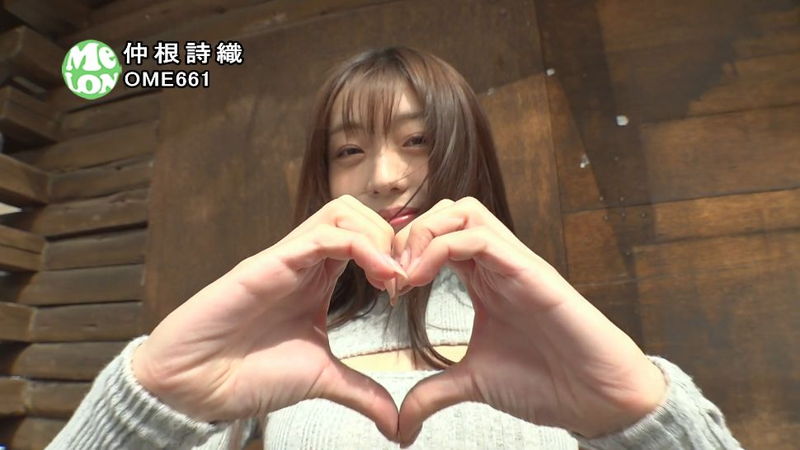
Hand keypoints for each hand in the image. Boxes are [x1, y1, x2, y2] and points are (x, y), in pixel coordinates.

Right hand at [132, 195, 407, 440]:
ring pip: (341, 211)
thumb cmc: (249, 374)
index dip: (395, 253)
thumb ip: (360, 391)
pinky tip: (382, 277)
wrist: (196, 387)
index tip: (411, 288)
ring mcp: (286, 258)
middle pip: (357, 212)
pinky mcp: (270, 262)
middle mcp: (303, 261)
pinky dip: (363, 247)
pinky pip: (324, 235)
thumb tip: (396, 424)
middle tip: (406, 279)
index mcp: (316, 278)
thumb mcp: (321, 379)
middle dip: (392, 237)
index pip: (363, 237)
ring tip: (393, 277)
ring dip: (378, 236)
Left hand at [390, 197, 666, 444]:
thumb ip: (435, 393)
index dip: (404, 250)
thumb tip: (402, 423)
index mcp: (485, 279)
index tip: (385, 286)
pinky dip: (442, 247)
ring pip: (464, 211)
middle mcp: (498, 263)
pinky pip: (483, 237)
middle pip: (448, 211)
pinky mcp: (532, 272)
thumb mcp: (474, 383)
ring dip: (425, 232)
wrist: (598, 398)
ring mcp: (516, 263)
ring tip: (405, 272)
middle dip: (410, 233)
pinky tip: (421, 278)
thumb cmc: (547, 382)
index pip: (440, 236)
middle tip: (390, 274)